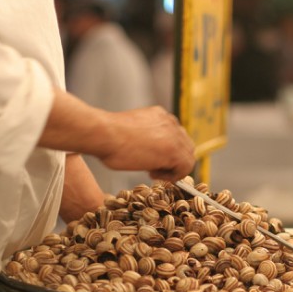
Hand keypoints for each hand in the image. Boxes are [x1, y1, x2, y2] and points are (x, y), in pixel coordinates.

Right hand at [40, 89, 195, 181]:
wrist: (104, 134)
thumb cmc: (108, 136)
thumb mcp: (131, 132)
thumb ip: (146, 139)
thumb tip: (149, 154)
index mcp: (160, 116)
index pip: (176, 136)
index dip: (168, 152)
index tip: (155, 161)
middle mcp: (170, 122)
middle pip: (185, 145)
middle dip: (174, 160)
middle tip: (156, 170)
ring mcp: (173, 135)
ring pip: (188, 156)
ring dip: (174, 168)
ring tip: (155, 173)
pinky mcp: (173, 150)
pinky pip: (185, 166)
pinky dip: (174, 175)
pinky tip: (154, 174)